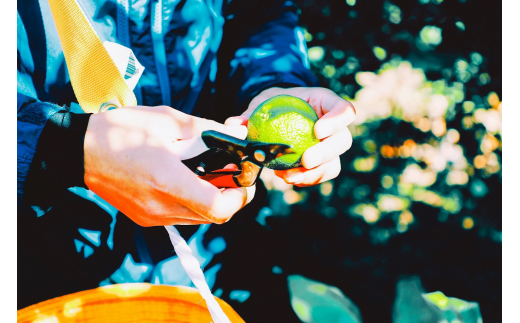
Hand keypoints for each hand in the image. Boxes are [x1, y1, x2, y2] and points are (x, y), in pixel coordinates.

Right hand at [84, 105, 254, 225]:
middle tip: (233, 172)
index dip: (240, 197)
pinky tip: (189, 179)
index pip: (218, 208)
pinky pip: (181, 216)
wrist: (78, 150)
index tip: (245, 180)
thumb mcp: (167, 120)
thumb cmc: (120, 130)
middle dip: (232, 196)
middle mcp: (161, 206)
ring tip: (211, 172)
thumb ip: (207, 130)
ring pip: (199, 219)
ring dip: (213, 199)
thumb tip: (238, 135)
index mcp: (167, 180)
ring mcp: (152, 216)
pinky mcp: (145, 218)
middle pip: (214, 216)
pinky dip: (194, 202)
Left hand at [226, 87, 355, 186]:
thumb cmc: (273, 105)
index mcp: (325, 104)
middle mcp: (333, 127)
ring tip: (290, 176)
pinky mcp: (320, 164)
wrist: (275, 116)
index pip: (344, 110)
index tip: (318, 130)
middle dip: (326, 153)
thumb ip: (249, 115)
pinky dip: (305, 180)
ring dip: (314, 173)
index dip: (336, 121)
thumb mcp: (262, 103)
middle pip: (342, 141)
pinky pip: (320, 176)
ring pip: (334, 164)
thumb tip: (232, 126)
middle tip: (305, 160)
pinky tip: (288, 178)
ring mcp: (329, 148)